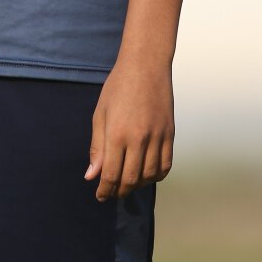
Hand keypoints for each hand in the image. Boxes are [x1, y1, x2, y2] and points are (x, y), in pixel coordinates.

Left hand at [84, 56, 173, 200]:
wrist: (146, 65)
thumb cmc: (118, 87)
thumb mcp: (100, 114)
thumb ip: (96, 147)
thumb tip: (91, 176)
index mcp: (117, 133)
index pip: (111, 174)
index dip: (105, 190)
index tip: (100, 195)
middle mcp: (138, 138)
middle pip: (130, 179)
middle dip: (119, 191)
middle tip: (112, 192)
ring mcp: (157, 137)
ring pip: (149, 176)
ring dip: (137, 186)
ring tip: (128, 184)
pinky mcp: (170, 134)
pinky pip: (166, 165)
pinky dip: (156, 176)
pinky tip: (147, 175)